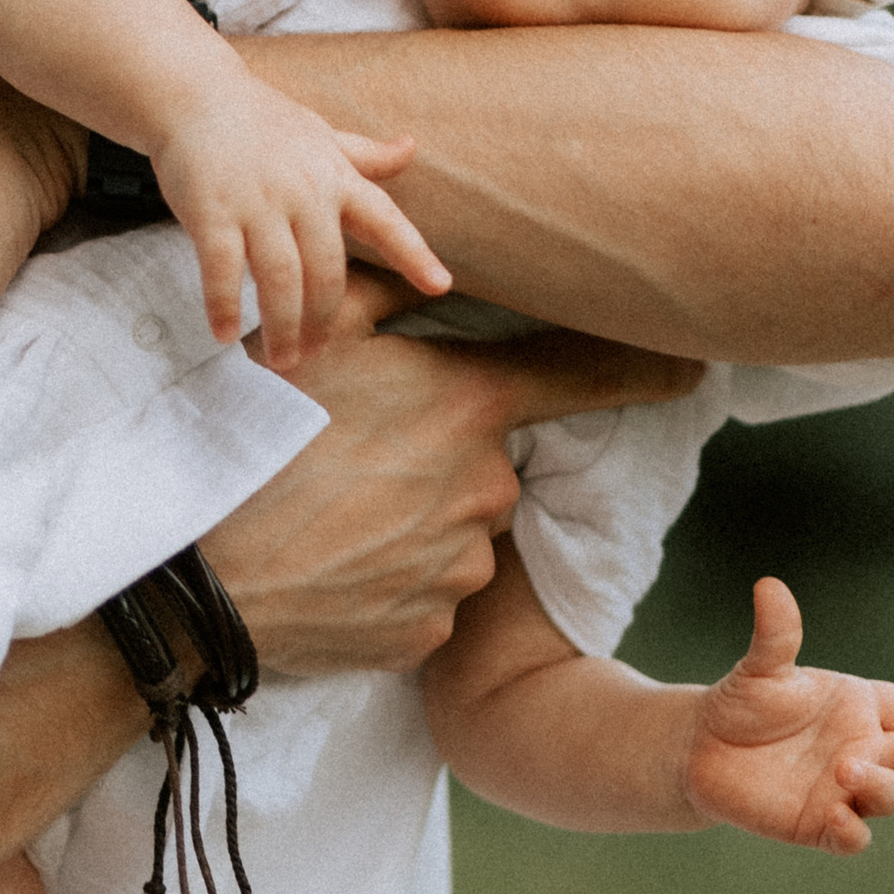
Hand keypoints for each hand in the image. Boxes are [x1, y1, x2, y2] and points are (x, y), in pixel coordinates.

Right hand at [152, 77, 447, 364]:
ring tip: (284, 358)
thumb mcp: (319, 134)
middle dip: (324, 320)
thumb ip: (363, 155)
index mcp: (333, 176)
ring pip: (280, 279)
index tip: (440, 285)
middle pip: (326, 271)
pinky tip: (224, 334)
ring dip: (283, 326)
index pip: (384, 218)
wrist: (193, 95)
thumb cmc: (259, 120)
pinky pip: (222, 270)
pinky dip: (224, 306)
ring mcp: (257, 203)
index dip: (413, 253)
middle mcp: (302, 192)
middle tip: (316, 352)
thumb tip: (410, 149)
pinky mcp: (212, 211)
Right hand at [203, 308, 705, 677]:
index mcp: (466, 406)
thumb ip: (378, 290)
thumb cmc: (250, 442)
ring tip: (330, 517)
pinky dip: (389, 584)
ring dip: (412, 525)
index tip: (695, 369)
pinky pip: (425, 598)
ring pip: (458, 535)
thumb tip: (418, 260)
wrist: (198, 580)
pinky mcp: (429, 633)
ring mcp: (460, 569)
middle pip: (490, 466)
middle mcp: (483, 490)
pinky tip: (332, 568)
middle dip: (440, 461)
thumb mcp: (309, 340)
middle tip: (356, 460)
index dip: (648, 369)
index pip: (586, 377)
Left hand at [685, 577, 893, 851]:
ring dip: (882, 785)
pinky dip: (851, 831)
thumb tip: (768, 586)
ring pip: (889, 796)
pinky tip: (838, 817)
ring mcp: (848, 790)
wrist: (702, 748)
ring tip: (848, 769)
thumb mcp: (762, 668)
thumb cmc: (745, 702)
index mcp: (865, 707)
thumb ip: (776, 635)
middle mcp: (867, 750)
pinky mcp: (819, 824)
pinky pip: (849, 837)